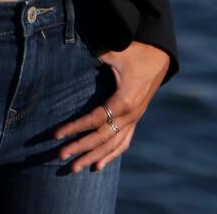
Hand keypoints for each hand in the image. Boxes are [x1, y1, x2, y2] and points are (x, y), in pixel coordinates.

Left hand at [53, 40, 168, 173]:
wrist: (160, 56)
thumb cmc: (137, 52)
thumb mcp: (117, 53)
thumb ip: (99, 54)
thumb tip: (79, 48)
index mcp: (123, 101)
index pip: (94, 120)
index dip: (74, 128)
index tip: (56, 135)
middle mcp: (130, 115)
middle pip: (101, 137)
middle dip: (80, 148)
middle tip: (60, 156)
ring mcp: (134, 120)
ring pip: (112, 145)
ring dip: (93, 157)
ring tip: (75, 168)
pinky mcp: (135, 120)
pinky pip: (123, 142)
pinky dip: (111, 155)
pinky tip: (99, 165)